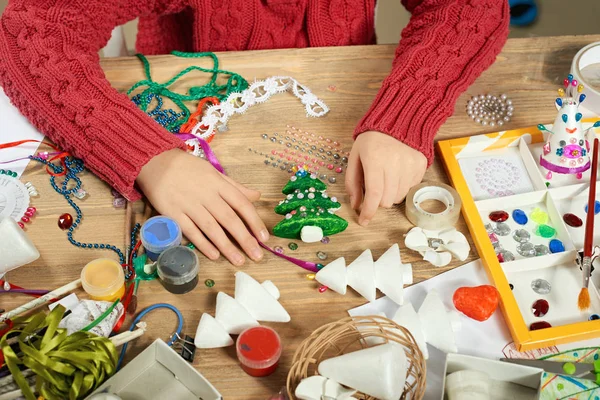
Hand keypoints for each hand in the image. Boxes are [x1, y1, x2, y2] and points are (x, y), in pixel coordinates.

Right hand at [137, 149, 268, 265]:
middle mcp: (206, 194)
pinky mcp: (173, 214)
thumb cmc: (188, 168)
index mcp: (218, 183)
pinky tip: (215, 255)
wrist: (155, 162)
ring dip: (226, 246)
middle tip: (257, 256)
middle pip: (229, 219)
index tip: (264, 238)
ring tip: (239, 260)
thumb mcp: (214, 172)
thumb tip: (257, 196)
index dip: (254, 222)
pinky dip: (203, 243)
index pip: (242, 204)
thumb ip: (235, 187)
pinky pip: (191, 231)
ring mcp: (189, 205)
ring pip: (211, 228)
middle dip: (245, 239)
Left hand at [345, 131, 426, 225]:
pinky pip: (410, 188)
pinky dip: (402, 186)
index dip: (368, 212)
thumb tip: (355, 205)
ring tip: (386, 178)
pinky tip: (397, 173)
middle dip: (377, 200)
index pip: (373, 194)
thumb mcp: (355, 157)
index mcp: (375, 160)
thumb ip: (352, 182)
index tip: (363, 221)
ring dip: (390, 194)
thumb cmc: (372, 139)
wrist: (398, 120)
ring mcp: (410, 165)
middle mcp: (395, 164)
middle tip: (374, 188)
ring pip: (399, 197)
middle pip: (387, 200)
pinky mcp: (421, 166)